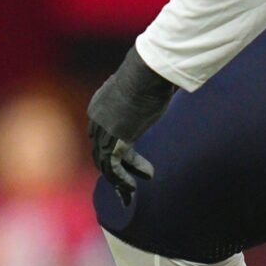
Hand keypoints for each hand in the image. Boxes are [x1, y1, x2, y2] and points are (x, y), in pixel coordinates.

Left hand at [88, 46, 177, 205]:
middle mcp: (96, 119)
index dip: (113, 153)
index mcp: (99, 106)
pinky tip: (133, 189)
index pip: (100, 136)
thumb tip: (168, 87)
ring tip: (132, 193)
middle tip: (127, 187)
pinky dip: (122, 180)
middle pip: (99, 152)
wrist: (147, 72)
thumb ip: (148, 94)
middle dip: (113, 171)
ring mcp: (103, 130)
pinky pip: (113, 166)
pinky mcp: (115, 140)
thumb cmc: (151, 74)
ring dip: (119, 181)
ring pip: (105, 163)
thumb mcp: (144, 86)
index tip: (131, 164)